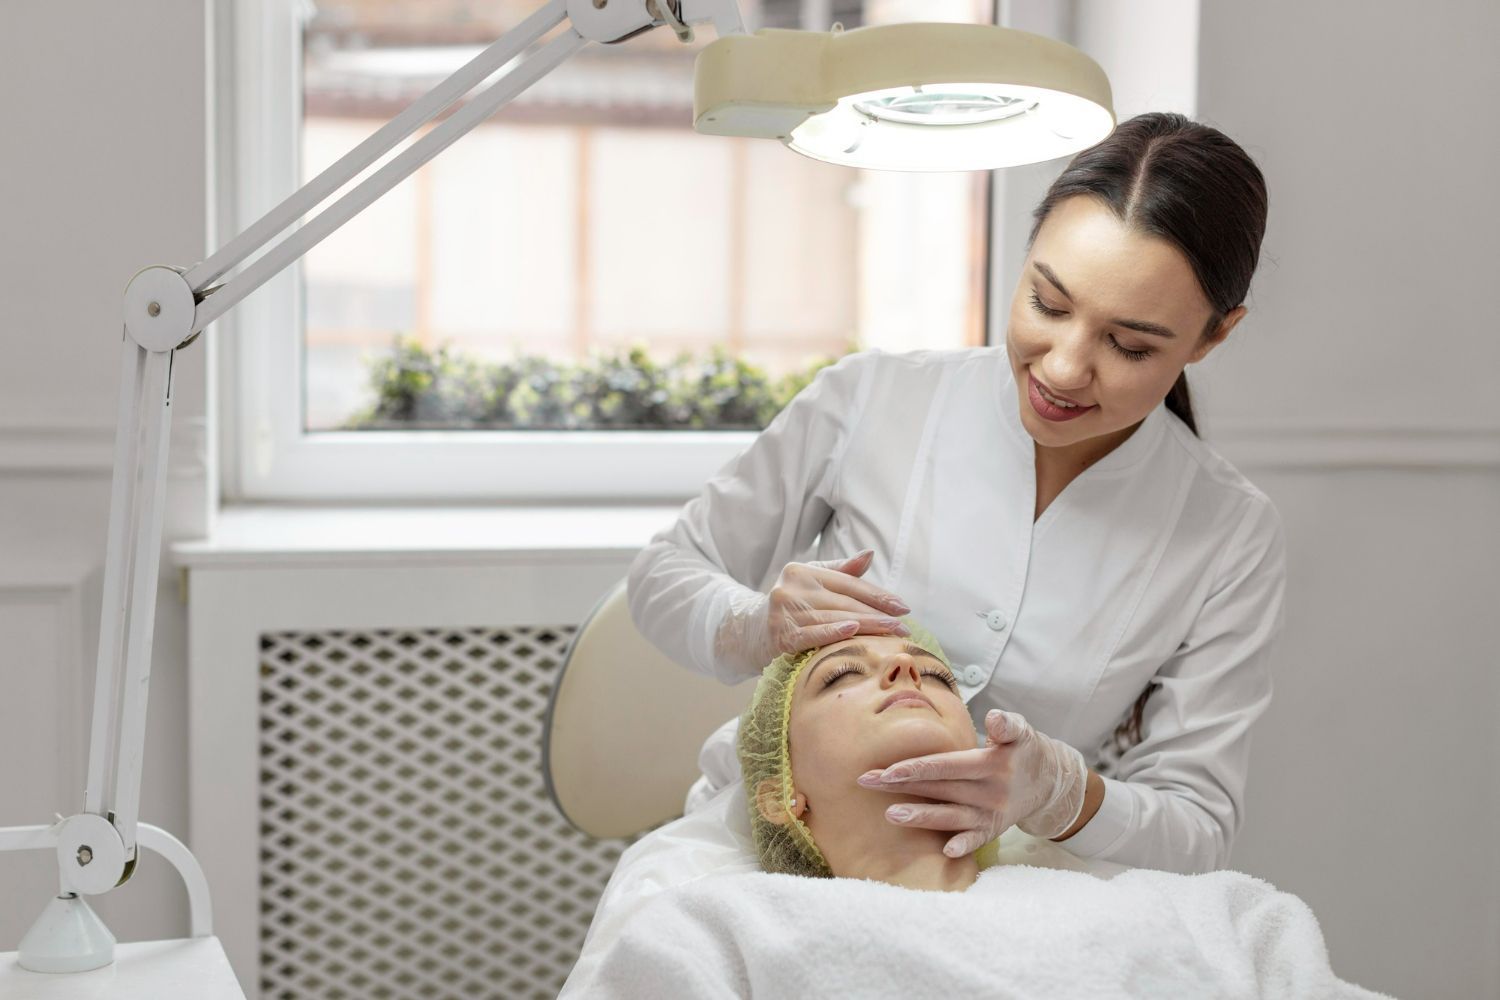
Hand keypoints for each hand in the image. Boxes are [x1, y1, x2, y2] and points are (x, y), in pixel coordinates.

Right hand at [714, 549, 912, 675]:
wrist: (749, 633)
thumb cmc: (790, 608)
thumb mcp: (811, 584)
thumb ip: (841, 571)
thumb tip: (869, 553)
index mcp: (803, 571)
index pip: (849, 583)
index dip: (878, 595)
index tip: (903, 607)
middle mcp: (792, 587)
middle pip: (845, 601)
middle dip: (879, 614)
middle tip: (904, 626)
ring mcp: (784, 611)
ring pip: (834, 617)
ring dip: (867, 626)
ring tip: (892, 634)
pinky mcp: (780, 635)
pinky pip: (812, 634)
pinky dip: (833, 632)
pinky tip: (853, 631)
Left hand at [856, 709, 1088, 856]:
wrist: (1050, 781)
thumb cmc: (1023, 749)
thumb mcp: (1021, 731)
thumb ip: (1007, 725)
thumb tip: (994, 719)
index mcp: (991, 764)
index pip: (947, 766)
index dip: (918, 768)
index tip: (889, 770)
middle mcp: (990, 791)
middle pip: (939, 789)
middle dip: (902, 786)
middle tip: (867, 782)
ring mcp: (991, 813)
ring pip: (951, 816)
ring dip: (921, 817)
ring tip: (890, 815)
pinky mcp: (993, 830)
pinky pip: (976, 840)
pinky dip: (963, 845)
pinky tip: (944, 851)